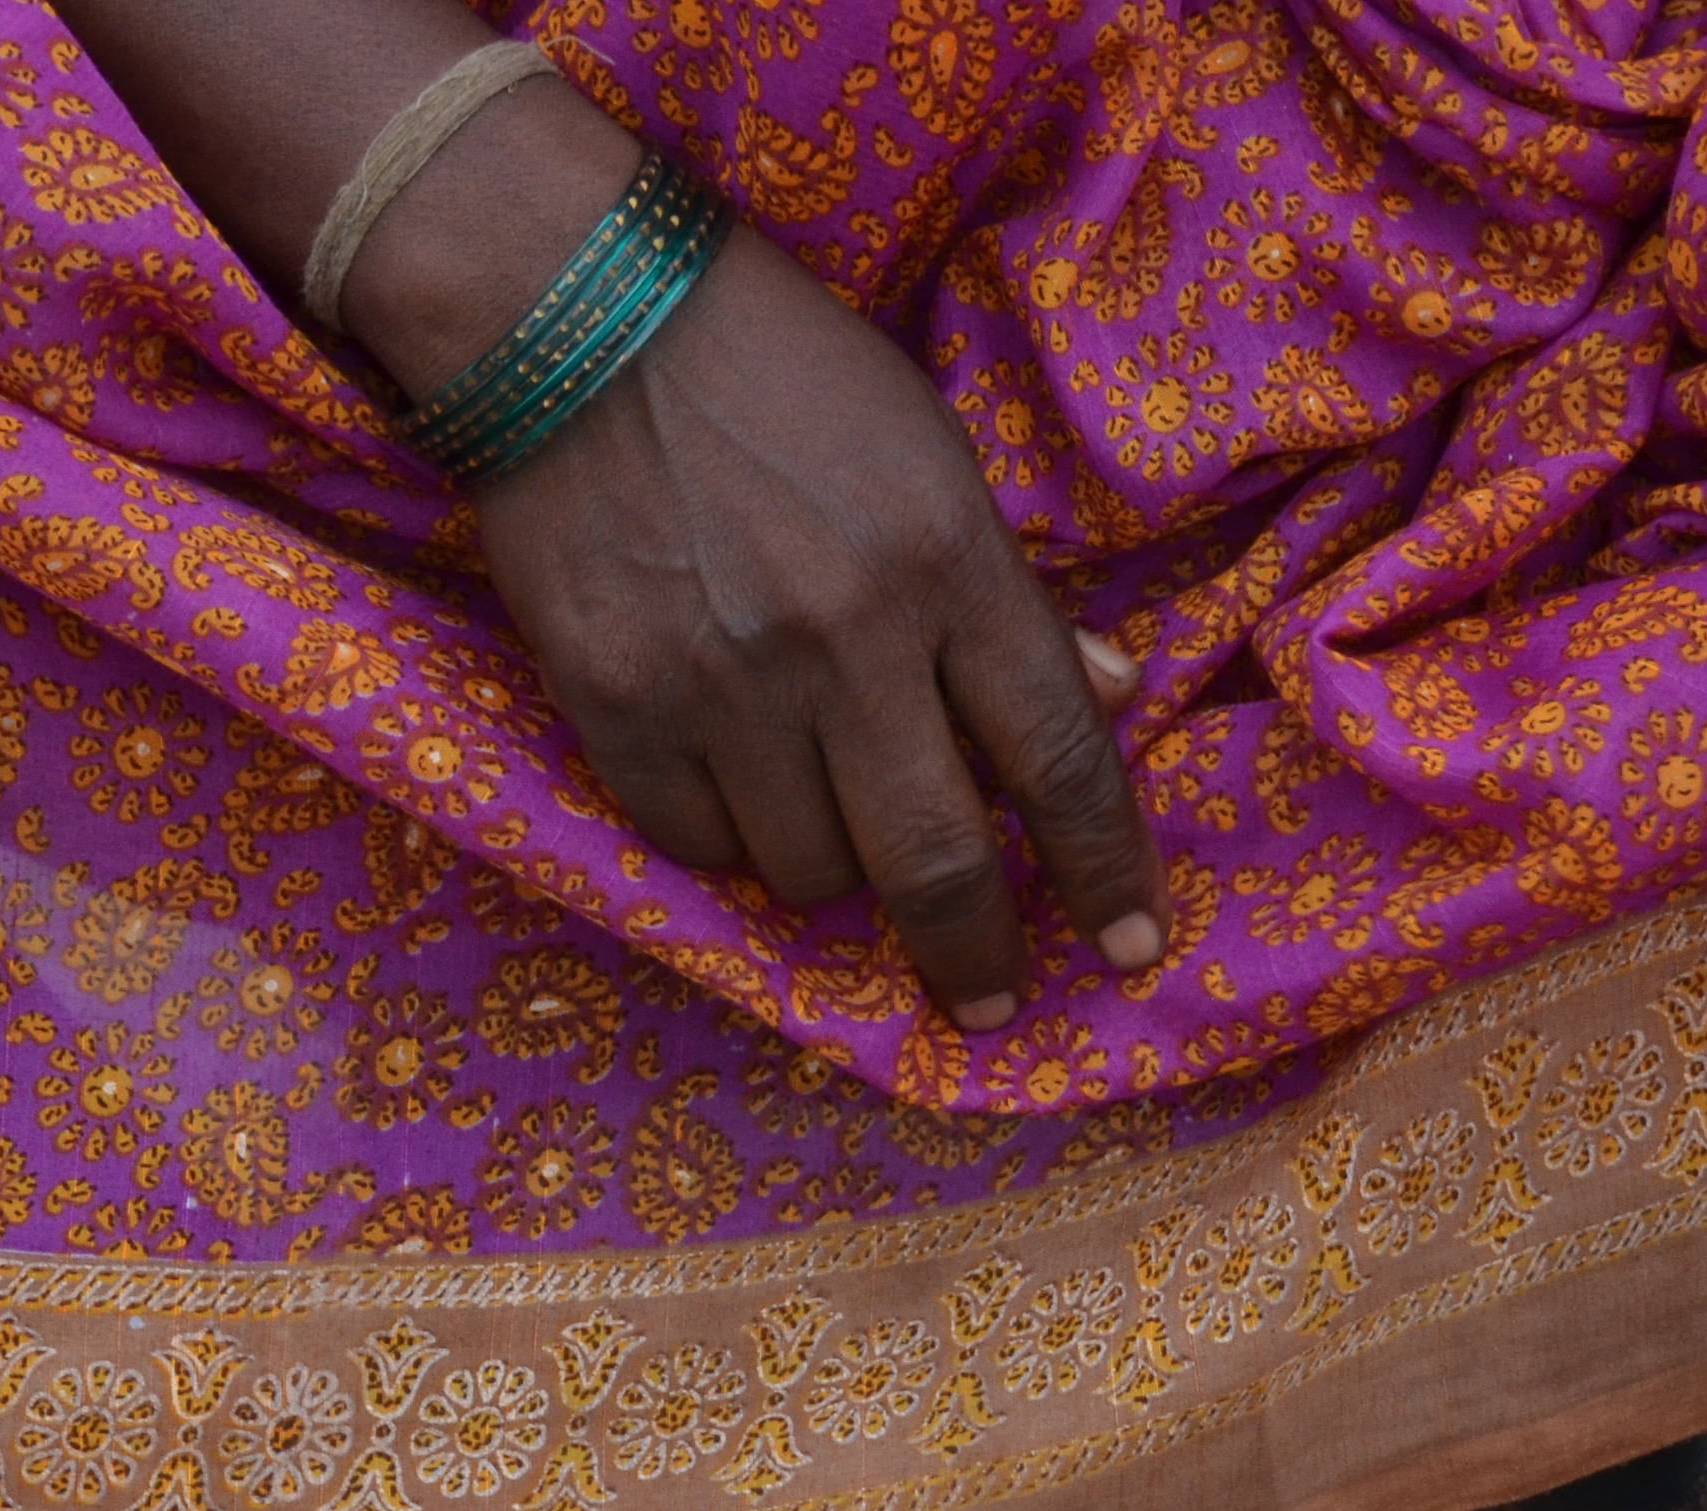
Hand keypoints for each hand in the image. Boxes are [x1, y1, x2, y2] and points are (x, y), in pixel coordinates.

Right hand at [345, 90, 1159, 1029]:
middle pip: (937, 860)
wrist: (573, 315)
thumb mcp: (929, 453)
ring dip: (836, 870)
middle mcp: (846, 639)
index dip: (1103, 873)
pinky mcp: (618, 705)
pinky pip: (696, 845)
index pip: (1057, 757)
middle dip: (977, 951)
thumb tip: (1107, 691)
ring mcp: (725, 682)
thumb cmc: (779, 374)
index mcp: (946, 563)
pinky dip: (729, 842)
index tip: (1132, 948)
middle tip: (989, 998)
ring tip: (827, 813)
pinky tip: (735, 790)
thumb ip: (1011, 589)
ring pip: (810, 870)